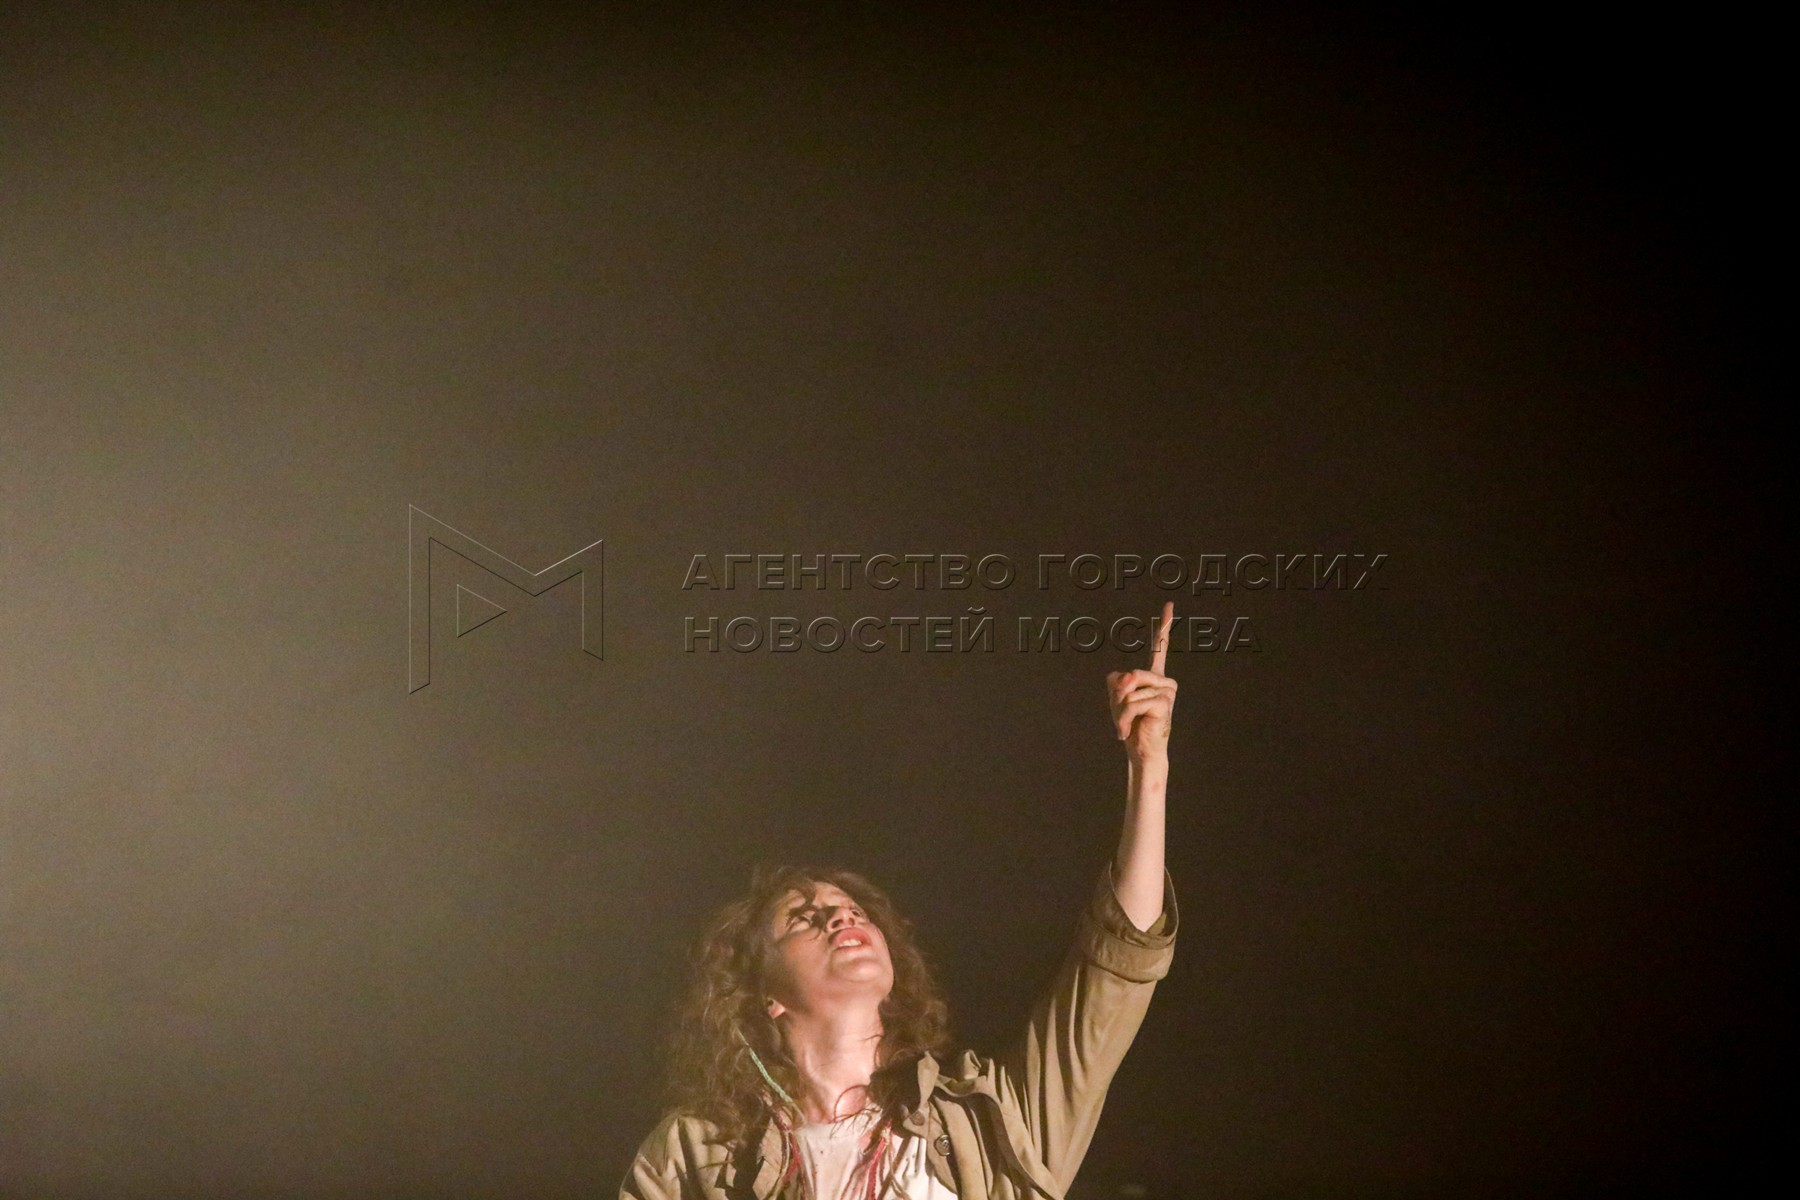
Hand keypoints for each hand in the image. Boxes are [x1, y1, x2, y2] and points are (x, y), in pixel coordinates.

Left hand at [1107, 600, 1176, 762]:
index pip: (1159, 647)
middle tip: (1122, 716)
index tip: (1169, 605)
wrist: (1140, 750)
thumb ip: (1118, 680)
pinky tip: (1127, 731)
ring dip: (1120, 711)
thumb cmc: (1130, 724)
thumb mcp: (1116, 697)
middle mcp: (1165, 681)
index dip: (1163, 626)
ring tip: (1125, 726)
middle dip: (1118, 697)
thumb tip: (1131, 677)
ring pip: (1130, 690)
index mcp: (1154, 676)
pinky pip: (1134, 702)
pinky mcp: (1164, 703)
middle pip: (1130, 675)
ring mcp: (1167, 691)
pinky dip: (1124, 718)